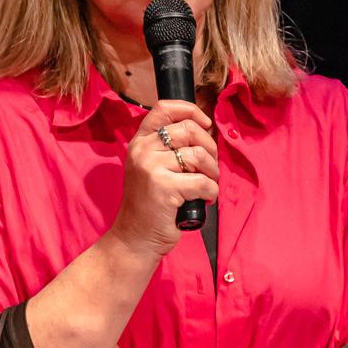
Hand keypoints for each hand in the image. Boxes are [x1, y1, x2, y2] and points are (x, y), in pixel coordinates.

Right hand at [105, 102, 218, 259]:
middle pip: (189, 130)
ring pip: (198, 155)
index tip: (205, 124)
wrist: (135, 238)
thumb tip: (205, 130)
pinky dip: (211, 192)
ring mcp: (150, 167)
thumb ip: (168, 148)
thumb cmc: (150, 205)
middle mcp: (142, 150)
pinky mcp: (163, 187)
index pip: (164, 108)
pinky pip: (202, 181)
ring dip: (212, 172)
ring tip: (207, 185)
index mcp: (139, 142)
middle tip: (210, 167)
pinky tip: (204, 199)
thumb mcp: (151, 168)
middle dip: (210, 147)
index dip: (190, 110)